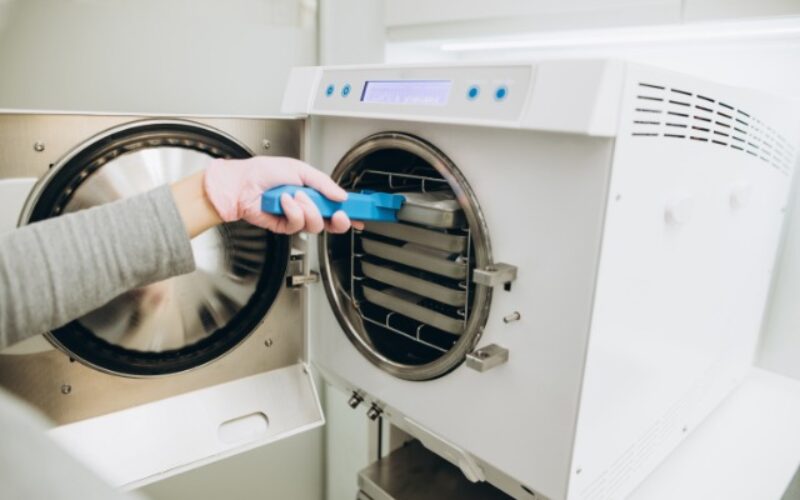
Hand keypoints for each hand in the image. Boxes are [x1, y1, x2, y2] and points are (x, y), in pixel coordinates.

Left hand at [203, 156, 361, 234]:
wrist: (242, 183)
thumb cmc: (264, 171)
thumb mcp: (300, 169)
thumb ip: (324, 183)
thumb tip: (341, 195)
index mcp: (314, 192)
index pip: (337, 205)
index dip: (350, 212)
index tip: (361, 215)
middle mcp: (307, 206)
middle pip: (332, 222)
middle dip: (338, 220)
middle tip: (337, 214)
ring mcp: (296, 217)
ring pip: (316, 225)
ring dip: (308, 210)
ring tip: (295, 196)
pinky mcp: (284, 226)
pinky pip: (297, 225)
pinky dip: (292, 211)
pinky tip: (284, 201)